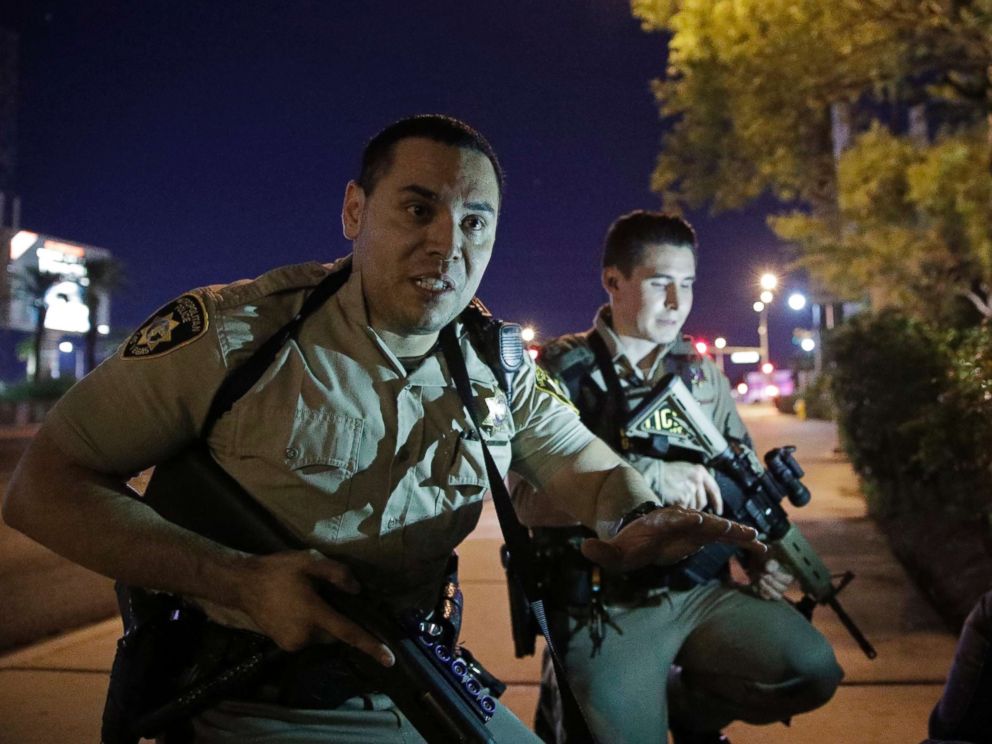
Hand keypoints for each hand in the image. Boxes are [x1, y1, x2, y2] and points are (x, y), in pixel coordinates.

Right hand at [234, 549, 394, 666]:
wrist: (242, 584)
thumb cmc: (277, 571)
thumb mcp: (310, 561)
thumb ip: (337, 574)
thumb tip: (357, 590)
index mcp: (314, 614)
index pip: (348, 633)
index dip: (371, 646)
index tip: (389, 659)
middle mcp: (305, 635)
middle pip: (336, 633)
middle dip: (338, 620)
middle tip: (327, 597)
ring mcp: (293, 643)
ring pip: (322, 636)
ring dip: (323, 622)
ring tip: (307, 600)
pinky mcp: (284, 645)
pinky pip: (308, 638)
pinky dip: (310, 626)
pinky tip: (299, 608)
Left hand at [580, 505, 766, 571]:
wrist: (640, 535)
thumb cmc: (629, 544)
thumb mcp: (613, 551)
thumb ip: (602, 551)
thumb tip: (584, 548)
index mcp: (662, 523)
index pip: (674, 519)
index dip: (684, 519)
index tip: (697, 518)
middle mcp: (682, 522)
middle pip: (703, 521)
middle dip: (718, 525)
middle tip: (737, 529)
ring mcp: (696, 528)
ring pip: (718, 528)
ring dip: (736, 533)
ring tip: (757, 540)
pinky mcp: (704, 537)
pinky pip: (725, 538)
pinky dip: (741, 540)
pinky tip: (761, 547)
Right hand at [659, 461, 722, 513]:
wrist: (653, 473)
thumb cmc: (667, 472)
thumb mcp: (687, 469)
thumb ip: (698, 479)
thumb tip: (705, 494)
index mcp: (700, 471)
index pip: (714, 489)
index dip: (717, 502)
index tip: (718, 510)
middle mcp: (698, 479)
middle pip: (703, 500)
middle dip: (696, 505)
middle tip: (686, 504)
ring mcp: (691, 488)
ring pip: (694, 506)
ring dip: (687, 506)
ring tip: (676, 499)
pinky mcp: (683, 496)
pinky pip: (685, 508)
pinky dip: (679, 507)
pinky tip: (673, 501)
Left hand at [751, 558, 793, 600]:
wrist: (757, 569)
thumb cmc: (766, 565)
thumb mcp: (768, 562)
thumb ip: (770, 564)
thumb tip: (769, 570)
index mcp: (786, 579)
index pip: (788, 580)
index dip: (779, 576)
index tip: (771, 572)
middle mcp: (782, 587)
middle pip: (783, 589)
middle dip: (773, 582)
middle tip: (764, 576)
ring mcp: (775, 592)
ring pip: (777, 596)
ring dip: (769, 589)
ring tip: (761, 581)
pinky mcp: (767, 595)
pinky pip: (766, 597)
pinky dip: (762, 592)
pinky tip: (758, 585)